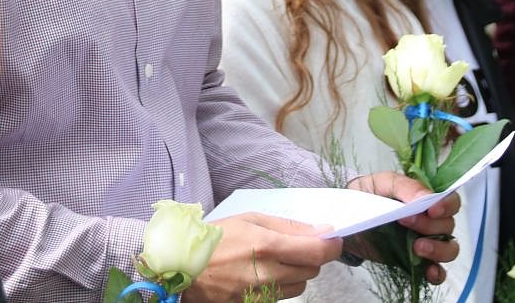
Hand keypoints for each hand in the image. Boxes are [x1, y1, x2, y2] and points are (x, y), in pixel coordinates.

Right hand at [185, 213, 341, 302]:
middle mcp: (267, 274)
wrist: (180, 267)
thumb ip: (288, 226)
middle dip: (310, 257)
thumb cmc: (214, 238)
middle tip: (296, 246)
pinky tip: (260, 274)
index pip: (317, 252)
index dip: (332, 245)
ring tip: (273, 260)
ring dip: (295, 273)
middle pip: (312, 270)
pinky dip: (279, 285)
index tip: (334, 239)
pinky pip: (281, 297)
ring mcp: (261, 295)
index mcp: (267, 246)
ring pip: (299, 287)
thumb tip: (322, 230)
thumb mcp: (249, 219)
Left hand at [346, 172, 460, 284]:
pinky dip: (437, 273)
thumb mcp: (382, 183)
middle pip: (448, 226)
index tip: (432, 209)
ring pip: (448, 249)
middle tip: (406, 222)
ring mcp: (424, 243)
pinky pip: (436, 272)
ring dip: (438, 249)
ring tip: (417, 247)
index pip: (450, 202)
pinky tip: (429, 271)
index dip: (447, 206)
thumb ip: (405, 187)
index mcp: (426, 199)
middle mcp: (430, 222)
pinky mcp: (414, 262)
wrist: (345, 217)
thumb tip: (425, 198)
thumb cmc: (367, 194)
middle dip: (430, 226)